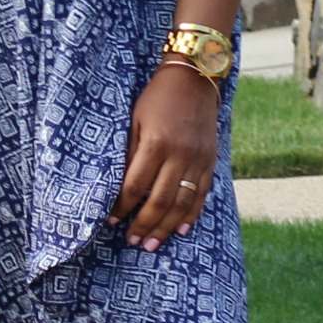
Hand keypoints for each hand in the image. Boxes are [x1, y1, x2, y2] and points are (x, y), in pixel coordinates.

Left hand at [109, 62, 219, 249]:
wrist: (195, 77)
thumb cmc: (157, 97)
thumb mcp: (135, 119)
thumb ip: (130, 152)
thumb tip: (121, 186)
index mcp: (156, 143)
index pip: (136, 185)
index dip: (122, 206)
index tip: (112, 220)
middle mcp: (180, 154)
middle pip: (160, 200)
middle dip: (144, 224)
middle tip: (133, 242)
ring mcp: (198, 159)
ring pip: (182, 202)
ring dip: (166, 227)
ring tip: (152, 244)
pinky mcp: (210, 160)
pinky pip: (202, 193)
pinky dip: (192, 214)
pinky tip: (181, 229)